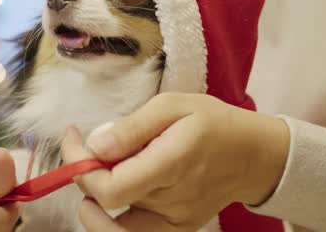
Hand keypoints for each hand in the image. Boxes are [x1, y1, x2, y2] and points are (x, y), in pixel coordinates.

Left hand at [61, 93, 288, 230]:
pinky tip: (116, 188)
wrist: (252, 155)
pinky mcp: (176, 229)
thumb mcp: (173, 106)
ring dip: (96, 194)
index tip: (73, 139)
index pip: (111, 188)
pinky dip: (113, 215)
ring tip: (101, 168)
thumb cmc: (212, 122)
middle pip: (107, 202)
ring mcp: (175, 220)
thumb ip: (133, 127)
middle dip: (85, 174)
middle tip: (85, 147)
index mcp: (173, 163)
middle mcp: (173, 200)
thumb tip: (94, 146)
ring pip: (115, 220)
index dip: (80, 168)